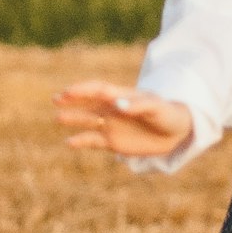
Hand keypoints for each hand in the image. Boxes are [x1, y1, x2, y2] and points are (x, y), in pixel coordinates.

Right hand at [52, 79, 193, 157]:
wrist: (176, 132)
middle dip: (72, 100)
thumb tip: (117, 104)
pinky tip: (69, 142)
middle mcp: (112, 109)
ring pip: (88, 121)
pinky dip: (81, 141)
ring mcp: (111, 125)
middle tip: (56, 99)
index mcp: (122, 96)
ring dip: (74, 119)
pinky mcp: (113, 142)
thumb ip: (138, 105)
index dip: (84, 90)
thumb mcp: (156, 108)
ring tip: (58, 118)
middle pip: (88, 103)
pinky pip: (93, 141)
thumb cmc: (168, 113)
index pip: (99, 90)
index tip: (69, 91)